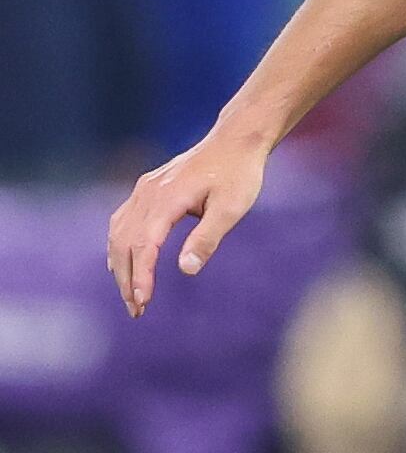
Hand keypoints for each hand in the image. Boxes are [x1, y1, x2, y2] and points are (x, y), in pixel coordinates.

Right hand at [106, 132, 272, 316]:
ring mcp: (143, 190)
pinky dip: (119, 246)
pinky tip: (123, 264)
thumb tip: (185, 270)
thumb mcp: (232, 208)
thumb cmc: (239, 174)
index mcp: (166, 199)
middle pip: (124, 243)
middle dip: (127, 279)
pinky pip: (122, 221)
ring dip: (120, 266)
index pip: (144, 245)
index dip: (142, 275)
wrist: (234, 141)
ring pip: (118, 233)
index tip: (143, 302)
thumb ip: (207, 238)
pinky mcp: (146, 189)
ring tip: (130, 295)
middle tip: (136, 311)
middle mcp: (147, 194)